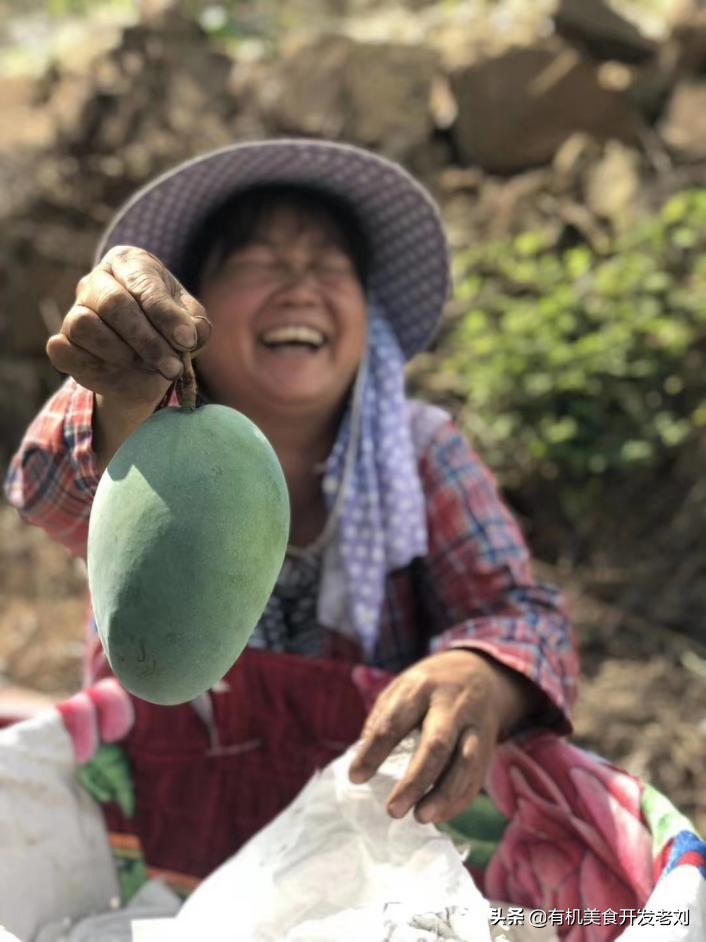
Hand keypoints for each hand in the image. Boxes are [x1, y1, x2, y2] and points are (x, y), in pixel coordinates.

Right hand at [46, 245, 210, 410]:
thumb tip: (188, 335)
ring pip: (85, 326)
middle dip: (147, 341)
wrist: (146, 366)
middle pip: (113, 304)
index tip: (187, 341)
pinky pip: (65, 351)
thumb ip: (194, 326)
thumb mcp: (191, 324)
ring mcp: (75, 310)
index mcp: (130, 263)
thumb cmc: (169, 332)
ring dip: (122, 354)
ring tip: (147, 366)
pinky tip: (118, 371)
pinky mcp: (62, 341)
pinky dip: (94, 366)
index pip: (144, 284)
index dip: (166, 315)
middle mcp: (97, 280)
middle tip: (172, 368)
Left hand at [348, 649, 535, 824]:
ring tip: (421, 817)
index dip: (373, 752)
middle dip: (415, 781)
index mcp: (421, 688)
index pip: (394, 722)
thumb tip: (362, 762)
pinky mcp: (489, 745)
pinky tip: (439, 816)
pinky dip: (459, 800)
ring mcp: (474, 726)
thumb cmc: (429, 685)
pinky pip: (477, 777)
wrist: (480, 672)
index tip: (355, 778)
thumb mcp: (402, 688)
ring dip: (444, 796)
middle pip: (436, 745)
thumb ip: (382, 720)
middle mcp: (451, 706)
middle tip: (392, 810)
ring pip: (465, 764)